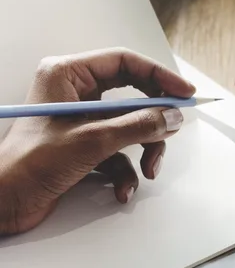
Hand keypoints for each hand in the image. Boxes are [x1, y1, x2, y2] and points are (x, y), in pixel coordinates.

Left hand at [0, 49, 195, 234]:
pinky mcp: (83, 144)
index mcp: (68, 75)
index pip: (125, 62)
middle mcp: (75, 92)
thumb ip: (138, 126)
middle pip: (133, 94)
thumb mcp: (92, 141)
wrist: (2, 205)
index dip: (159, 75)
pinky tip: (123, 188)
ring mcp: (80, 119)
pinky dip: (126, 170)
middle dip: (153, 118)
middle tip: (174, 126)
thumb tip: (171, 117)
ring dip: (144, 148)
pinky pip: (119, 149)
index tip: (183, 92)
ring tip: (149, 168)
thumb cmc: (26, 165)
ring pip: (130, 124)